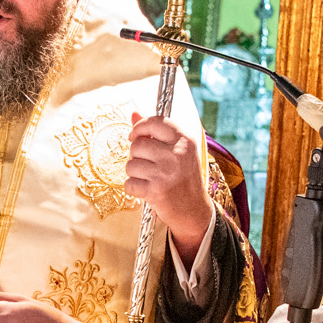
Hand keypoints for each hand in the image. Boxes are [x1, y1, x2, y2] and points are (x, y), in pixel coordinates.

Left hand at [126, 112, 213, 260]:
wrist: (193, 210)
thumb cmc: (183, 177)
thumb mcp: (176, 151)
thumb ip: (155, 132)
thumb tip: (133, 112)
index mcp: (184, 140)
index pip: (155, 122)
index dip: (139, 127)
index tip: (135, 136)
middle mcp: (177, 154)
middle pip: (137, 144)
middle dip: (135, 155)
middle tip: (146, 164)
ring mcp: (166, 173)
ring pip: (130, 165)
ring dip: (134, 173)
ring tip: (148, 178)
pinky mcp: (156, 191)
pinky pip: (129, 184)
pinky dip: (133, 188)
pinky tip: (146, 190)